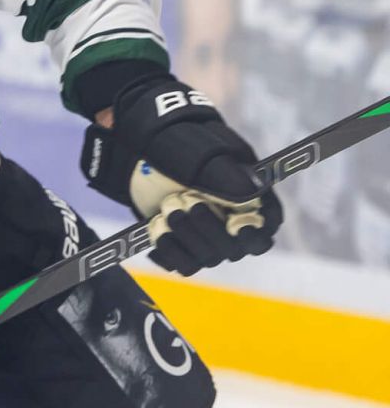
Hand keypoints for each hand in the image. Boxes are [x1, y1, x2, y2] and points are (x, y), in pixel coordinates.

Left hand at [82, 75, 281, 274]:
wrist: (140, 148)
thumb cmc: (180, 143)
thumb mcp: (202, 153)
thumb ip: (226, 174)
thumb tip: (252, 196)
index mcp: (251, 197)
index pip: (266, 227)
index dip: (254, 231)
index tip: (236, 223)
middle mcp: (233, 221)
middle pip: (234, 248)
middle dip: (207, 228)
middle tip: (182, 201)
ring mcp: (208, 236)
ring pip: (208, 258)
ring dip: (183, 237)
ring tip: (164, 209)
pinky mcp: (183, 246)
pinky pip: (182, 264)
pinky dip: (168, 251)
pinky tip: (154, 230)